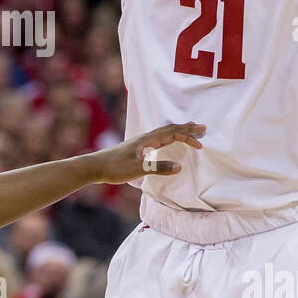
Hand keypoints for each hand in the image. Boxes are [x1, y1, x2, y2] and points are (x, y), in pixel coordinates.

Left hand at [89, 121, 204, 183]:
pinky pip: (158, 137)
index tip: (200, 144)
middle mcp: (145, 138)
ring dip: (178, 130)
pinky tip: (167, 140)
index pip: (172, 134)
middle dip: (186, 128)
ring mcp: (141, 142)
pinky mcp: (137, 148)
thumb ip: (159, 167)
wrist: (95, 167)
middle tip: (202, 127)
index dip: (187, 138)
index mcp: (147, 140)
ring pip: (164, 132)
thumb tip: (180, 166)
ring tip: (189, 129)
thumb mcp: (138, 169)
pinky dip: (169, 136)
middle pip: (170, 129)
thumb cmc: (115, 168)